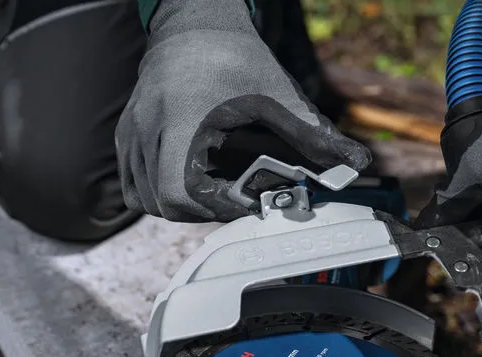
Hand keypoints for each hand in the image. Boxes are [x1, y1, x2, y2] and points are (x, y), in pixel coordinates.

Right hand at [114, 0, 369, 222]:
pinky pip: (132, 185)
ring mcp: (131, 133)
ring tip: (215, 193)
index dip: (213, 207)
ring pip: (145, 199)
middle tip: (236, 200)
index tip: (244, 201)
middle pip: (164, 203)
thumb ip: (313, 132)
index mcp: (182, 121)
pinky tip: (189, 182)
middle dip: (204, 210)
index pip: (179, 192)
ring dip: (182, 207)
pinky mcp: (126, 133)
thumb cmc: (232, 53)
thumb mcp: (276, 93)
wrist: (192, 21)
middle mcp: (147, 131)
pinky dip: (158, 195)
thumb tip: (356, 160)